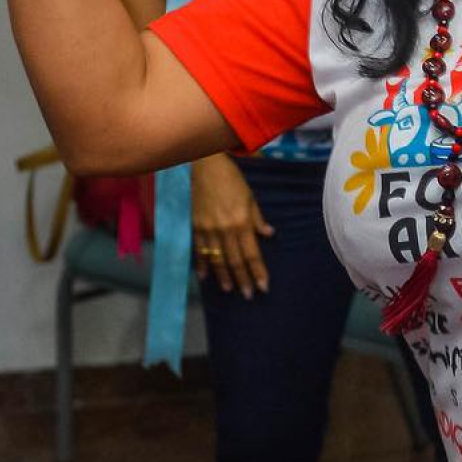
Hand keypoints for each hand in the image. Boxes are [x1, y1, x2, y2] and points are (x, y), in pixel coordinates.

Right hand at [190, 155, 271, 296]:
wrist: (202, 166)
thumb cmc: (230, 178)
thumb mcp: (249, 196)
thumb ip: (256, 218)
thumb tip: (268, 234)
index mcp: (241, 222)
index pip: (252, 254)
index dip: (258, 272)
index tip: (263, 286)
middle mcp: (224, 230)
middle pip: (234, 261)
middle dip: (242, 279)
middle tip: (248, 295)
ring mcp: (207, 229)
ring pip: (216, 259)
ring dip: (223, 276)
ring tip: (228, 289)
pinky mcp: (193, 226)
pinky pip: (198, 249)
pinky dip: (201, 264)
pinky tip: (204, 276)